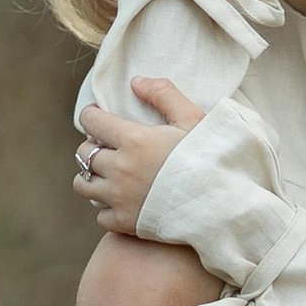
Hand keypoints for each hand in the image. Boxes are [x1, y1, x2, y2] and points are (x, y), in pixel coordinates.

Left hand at [75, 77, 203, 234]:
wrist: (223, 203)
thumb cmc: (210, 158)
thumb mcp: (192, 118)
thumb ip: (163, 94)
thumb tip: (135, 82)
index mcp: (134, 140)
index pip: (90, 121)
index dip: (91, 116)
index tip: (97, 117)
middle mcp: (120, 169)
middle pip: (83, 153)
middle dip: (92, 146)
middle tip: (108, 147)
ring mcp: (120, 198)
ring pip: (82, 185)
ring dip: (90, 177)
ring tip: (107, 174)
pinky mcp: (125, 223)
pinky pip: (100, 216)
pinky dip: (107, 208)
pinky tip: (121, 202)